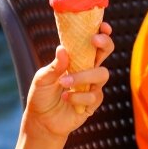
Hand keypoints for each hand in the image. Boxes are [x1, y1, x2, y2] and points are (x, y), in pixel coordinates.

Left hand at [25, 22, 112, 136]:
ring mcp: (92, 86)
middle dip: (105, 45)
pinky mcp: (92, 103)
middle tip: (95, 41)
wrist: (41, 121)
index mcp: (77, 59)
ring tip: (64, 83)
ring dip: (83, 76)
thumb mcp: (42, 78)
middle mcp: (88, 70)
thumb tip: (63, 49)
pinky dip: (79, 96)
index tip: (102, 27)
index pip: (93, 43)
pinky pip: (94, 95)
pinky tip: (66, 98)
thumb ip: (54, 66)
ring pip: (102, 74)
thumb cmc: (41, 95)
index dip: (102, 33)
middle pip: (106, 53)